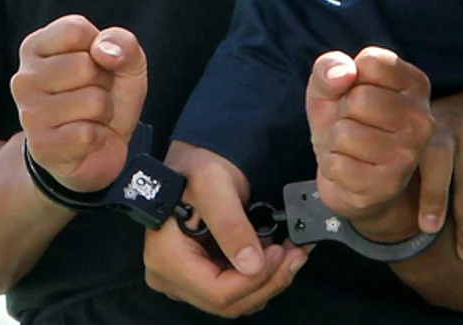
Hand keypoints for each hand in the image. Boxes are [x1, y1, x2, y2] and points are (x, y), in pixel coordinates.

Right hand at [10, 15, 145, 193]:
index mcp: (36, 47)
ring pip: (93, 101)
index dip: (100, 48)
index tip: (96, 64)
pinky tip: (85, 139)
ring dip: (104, 112)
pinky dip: (99, 137)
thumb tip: (104, 51)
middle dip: (104, 83)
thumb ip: (122, 43)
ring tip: (90, 117)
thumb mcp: (125, 62)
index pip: (75, 30)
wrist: (95, 149)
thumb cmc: (105, 95)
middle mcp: (23, 78)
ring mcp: (28, 114)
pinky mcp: (41, 146)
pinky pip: (89, 134)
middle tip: (93, 95)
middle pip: (86, 66)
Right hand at [143, 141, 306, 316]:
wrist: (194, 160)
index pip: (218, 292)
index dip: (256, 279)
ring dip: (269, 280)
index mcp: (167, 259)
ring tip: (291, 252)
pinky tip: (276, 254)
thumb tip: (252, 265)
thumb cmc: (195, 168)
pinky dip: (261, 276)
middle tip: (296, 254)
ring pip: (236, 300)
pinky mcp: (201, 274)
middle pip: (228, 302)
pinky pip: (235, 289)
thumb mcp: (214, 187)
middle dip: (269, 281)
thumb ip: (232, 226)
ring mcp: (185, 279)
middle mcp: (170, 276)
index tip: (280, 252)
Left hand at [306, 47, 434, 241]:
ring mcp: (409, 154)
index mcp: (416, 85)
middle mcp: (422, 118)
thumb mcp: (331, 87)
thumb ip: (329, 67)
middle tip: (354, 124)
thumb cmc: (346, 122)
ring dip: (336, 142)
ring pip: (345, 133)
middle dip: (342, 113)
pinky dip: (333, 167)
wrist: (349, 176)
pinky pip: (338, 165)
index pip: (371, 62)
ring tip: (352, 147)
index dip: (350, 78)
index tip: (357, 92)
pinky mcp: (389, 184)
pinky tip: (350, 168)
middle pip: (359, 99)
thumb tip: (343, 74)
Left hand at [418, 84, 462, 261]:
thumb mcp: (427, 133)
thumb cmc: (452, 131)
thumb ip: (405, 159)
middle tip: (460, 254)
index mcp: (432, 128)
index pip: (433, 160)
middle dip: (462, 225)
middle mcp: (461, 130)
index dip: (432, 196)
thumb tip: (372, 199)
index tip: (429, 227)